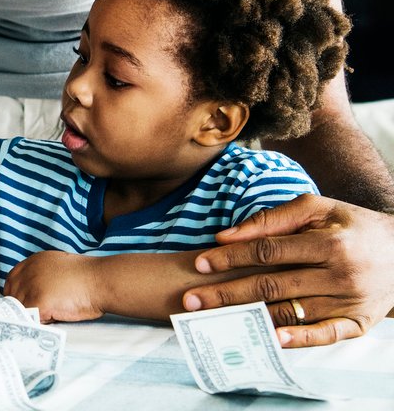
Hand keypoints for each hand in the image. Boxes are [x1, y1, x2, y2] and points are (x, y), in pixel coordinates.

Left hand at [3, 251, 103, 321]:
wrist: (102, 280)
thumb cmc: (88, 277)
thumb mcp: (58, 267)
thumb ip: (42, 276)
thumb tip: (32, 293)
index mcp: (33, 262)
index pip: (11, 281)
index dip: (16, 295)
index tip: (23, 305)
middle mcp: (28, 272)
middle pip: (12, 296)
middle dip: (22, 307)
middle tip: (37, 315)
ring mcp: (31, 286)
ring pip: (20, 309)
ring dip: (32, 316)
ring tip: (50, 315)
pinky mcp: (38, 302)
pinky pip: (31, 319)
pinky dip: (40, 323)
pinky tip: (54, 318)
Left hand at [184, 194, 393, 347]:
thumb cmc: (350, 226)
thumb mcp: (317, 208)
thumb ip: (271, 219)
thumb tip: (225, 236)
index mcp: (329, 243)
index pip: (268, 251)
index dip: (231, 257)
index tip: (200, 263)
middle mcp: (340, 274)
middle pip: (272, 285)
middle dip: (226, 292)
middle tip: (191, 299)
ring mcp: (350, 302)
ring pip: (290, 311)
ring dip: (248, 317)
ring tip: (214, 320)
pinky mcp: (358, 323)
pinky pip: (324, 335)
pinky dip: (297, 340)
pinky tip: (269, 339)